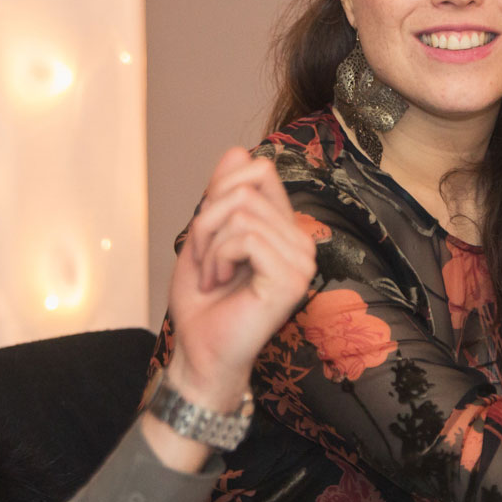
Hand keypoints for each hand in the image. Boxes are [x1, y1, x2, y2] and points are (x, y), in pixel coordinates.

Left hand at [164, 148, 317, 413]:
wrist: (199, 352)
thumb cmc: (203, 304)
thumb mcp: (204, 236)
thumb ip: (221, 195)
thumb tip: (238, 149)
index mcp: (285, 229)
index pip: (258, 170)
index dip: (218, 191)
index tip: (207, 235)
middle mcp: (301, 241)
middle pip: (246, 186)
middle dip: (208, 220)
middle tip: (205, 261)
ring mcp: (302, 261)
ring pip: (243, 211)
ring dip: (210, 245)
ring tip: (211, 276)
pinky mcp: (292, 280)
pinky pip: (247, 238)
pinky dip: (218, 257)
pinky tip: (219, 283)